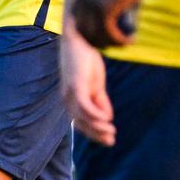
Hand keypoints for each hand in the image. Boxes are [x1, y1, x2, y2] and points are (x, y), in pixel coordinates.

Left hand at [62, 30, 115, 145]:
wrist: (79, 38)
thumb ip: (100, 101)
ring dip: (97, 126)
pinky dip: (96, 114)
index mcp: (71, 99)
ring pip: (82, 117)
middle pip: (81, 123)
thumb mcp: (96, 84)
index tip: (109, 140)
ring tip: (111, 131)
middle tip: (111, 141)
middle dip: (96, 134)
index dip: (95, 133)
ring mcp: (70, 93)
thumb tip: (108, 118)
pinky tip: (107, 119)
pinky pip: (84, 106)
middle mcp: (67, 99)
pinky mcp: (75, 85)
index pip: (82, 122)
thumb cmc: (86, 60)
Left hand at [72, 0, 150, 49]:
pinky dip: (119, 40)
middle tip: (115, 44)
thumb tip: (112, 28)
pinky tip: (130, 41)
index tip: (103, 39)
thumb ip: (111, 5)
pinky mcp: (104, 8)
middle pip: (82, 28)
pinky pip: (109, 32)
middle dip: (98, 40)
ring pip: (96, 34)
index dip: (87, 32)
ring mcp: (92, 2)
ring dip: (111, 42)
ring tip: (126, 43)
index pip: (77, 18)